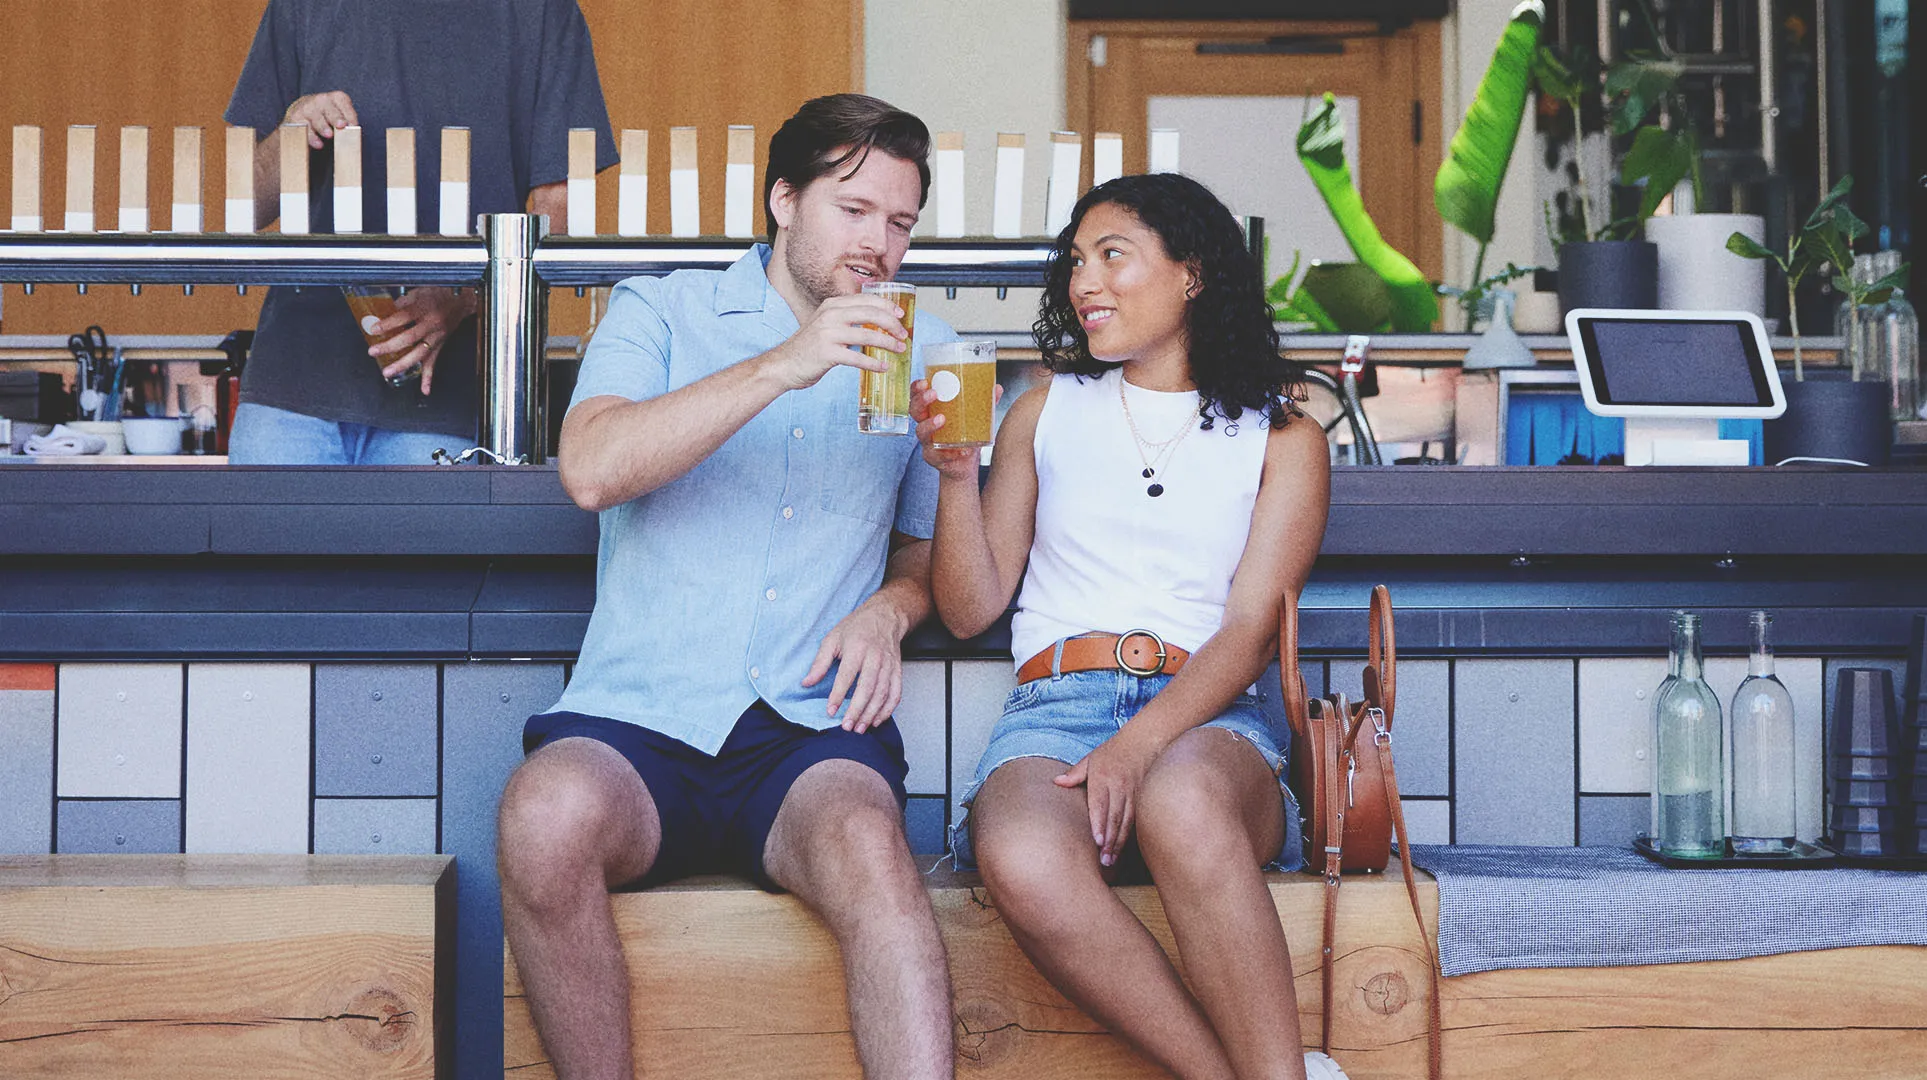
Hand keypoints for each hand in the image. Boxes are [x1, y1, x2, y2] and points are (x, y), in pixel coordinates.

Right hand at [282, 91, 357, 148]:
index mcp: (335, 98)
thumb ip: (347, 122)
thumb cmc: (327, 116)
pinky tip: (318, 144)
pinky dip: (311, 137)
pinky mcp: (295, 118)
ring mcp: (306, 107)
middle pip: (328, 108)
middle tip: (341, 125)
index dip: (349, 115)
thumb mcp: (339, 116)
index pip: (343, 103)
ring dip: (323, 126)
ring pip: (315, 117)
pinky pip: (303, 128)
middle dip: (335, 117)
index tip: (353, 126)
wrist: (302, 114)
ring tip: (329, 135)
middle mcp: (320, 100)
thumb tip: (353, 132)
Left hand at [369, 287, 475, 393]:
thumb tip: (384, 312)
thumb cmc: (440, 294)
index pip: (403, 317)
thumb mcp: (419, 291)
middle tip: (373, 352)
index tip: (374, 330)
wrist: (461, 300)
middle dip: (390, 346)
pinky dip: (429, 377)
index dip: (388, 324)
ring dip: (403, 364)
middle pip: (409, 338)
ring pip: (419, 353)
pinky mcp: (440, 345)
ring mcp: (436, 337)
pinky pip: (434, 362)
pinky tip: (425, 389)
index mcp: (425, 308)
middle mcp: (431, 324)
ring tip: (388, 372)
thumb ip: (402, 302)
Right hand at [763, 293, 907, 390]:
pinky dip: (873, 363)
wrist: (784, 364)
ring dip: (888, 343)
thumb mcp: (826, 324)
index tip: (900, 315)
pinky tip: (883, 367)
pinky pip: (857, 358)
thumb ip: (847, 319)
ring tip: (899, 350)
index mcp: (832, 305)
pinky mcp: (826, 353)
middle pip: (871, 314)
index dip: (887, 306)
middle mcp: (830, 315)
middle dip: (892, 324)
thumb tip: (877, 322)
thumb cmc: (809, 347)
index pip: (866, 300)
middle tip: (903, 335)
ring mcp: (827, 333)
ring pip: (867, 335)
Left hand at [802, 599, 907, 733]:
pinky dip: (888, 709)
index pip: (846, 676)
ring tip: (860, 728)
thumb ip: (819, 662)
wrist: (884, 616)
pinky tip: (877, 720)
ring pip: (882, 694)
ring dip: (871, 714)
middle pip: (867, 689)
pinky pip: (896, 693)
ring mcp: (888, 665)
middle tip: (847, 726)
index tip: (830, 711)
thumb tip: (806, 682)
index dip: (838, 695)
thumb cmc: (857, 627)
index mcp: (857, 649)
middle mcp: (875, 658)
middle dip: (857, 710)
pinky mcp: (897, 671)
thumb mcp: (832, 639)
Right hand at [911, 378, 1000, 480]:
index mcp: (932, 411)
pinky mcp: (934, 458)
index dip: (916, 389)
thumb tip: (997, 388)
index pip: (918, 396)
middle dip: (921, 401)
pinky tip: (961, 451)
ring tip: (942, 419)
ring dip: (930, 425)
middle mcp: (926, 425)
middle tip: (933, 394)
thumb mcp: (975, 418)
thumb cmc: (966, 436)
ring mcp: (927, 442)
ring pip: (921, 432)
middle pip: (915, 411)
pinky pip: (936, 455)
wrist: (964, 465)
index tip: (924, 382)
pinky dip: (949, 452)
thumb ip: (985, 403)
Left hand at [1054, 725, 1167, 866]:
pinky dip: (1129, 836)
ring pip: (1126, 822)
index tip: (1096, 841)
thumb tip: (1057, 782)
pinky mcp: (1142, 798)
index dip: (1099, 823)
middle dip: (1109, 840)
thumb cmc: (1112, 752)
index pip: (1101, 804)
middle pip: (1115, 817)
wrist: (1142, 742)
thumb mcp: (1091, 758)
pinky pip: (1136, 820)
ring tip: (1111, 859)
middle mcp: (1119, 787)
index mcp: (1103, 777)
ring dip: (1119, 842)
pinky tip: (1122, 849)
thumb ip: (1075, 773)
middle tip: (1104, 860)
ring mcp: (1133, 794)